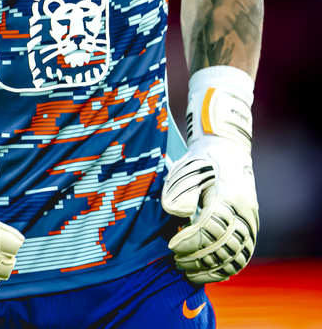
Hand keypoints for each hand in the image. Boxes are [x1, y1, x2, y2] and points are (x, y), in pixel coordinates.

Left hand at [161, 132, 258, 283]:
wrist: (228, 151)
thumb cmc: (202, 161)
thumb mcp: (187, 170)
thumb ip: (181, 193)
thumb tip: (178, 217)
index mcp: (227, 193)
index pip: (209, 227)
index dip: (189, 241)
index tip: (171, 246)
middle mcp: (244, 210)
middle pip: (223, 245)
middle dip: (197, 258)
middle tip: (176, 261)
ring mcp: (251, 220)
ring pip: (236, 256)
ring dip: (211, 269)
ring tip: (189, 271)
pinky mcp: (252, 228)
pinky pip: (244, 256)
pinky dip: (226, 269)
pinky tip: (208, 273)